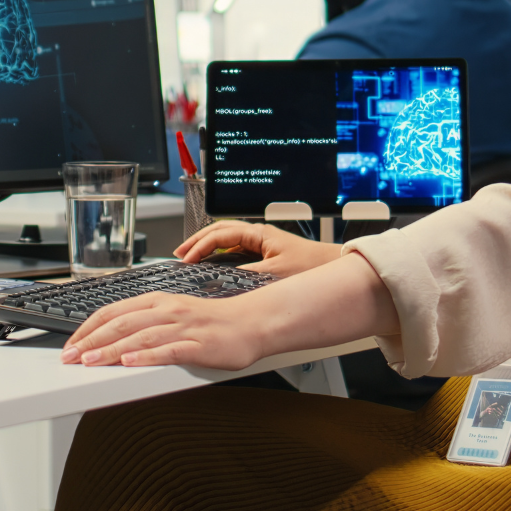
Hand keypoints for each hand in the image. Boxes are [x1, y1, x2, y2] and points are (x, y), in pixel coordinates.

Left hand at [61, 290, 261, 368]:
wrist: (251, 322)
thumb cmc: (213, 321)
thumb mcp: (175, 314)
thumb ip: (147, 322)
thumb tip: (114, 336)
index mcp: (159, 301)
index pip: (115, 311)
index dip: (89, 327)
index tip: (71, 343)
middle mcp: (168, 310)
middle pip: (122, 323)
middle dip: (92, 340)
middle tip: (70, 356)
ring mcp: (183, 327)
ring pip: (141, 336)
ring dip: (112, 349)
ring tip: (90, 361)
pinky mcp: (199, 345)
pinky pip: (169, 350)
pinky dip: (148, 356)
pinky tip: (131, 362)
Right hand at [174, 220, 339, 275]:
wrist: (331, 266)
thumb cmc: (310, 266)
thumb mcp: (275, 273)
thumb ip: (248, 275)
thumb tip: (223, 279)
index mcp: (259, 233)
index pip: (221, 234)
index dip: (201, 246)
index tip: (187, 259)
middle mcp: (258, 235)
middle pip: (220, 231)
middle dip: (197, 241)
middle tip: (179, 253)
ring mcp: (260, 243)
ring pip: (226, 239)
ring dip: (206, 246)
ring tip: (190, 256)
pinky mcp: (263, 253)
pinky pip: (234, 249)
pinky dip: (218, 254)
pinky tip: (210, 264)